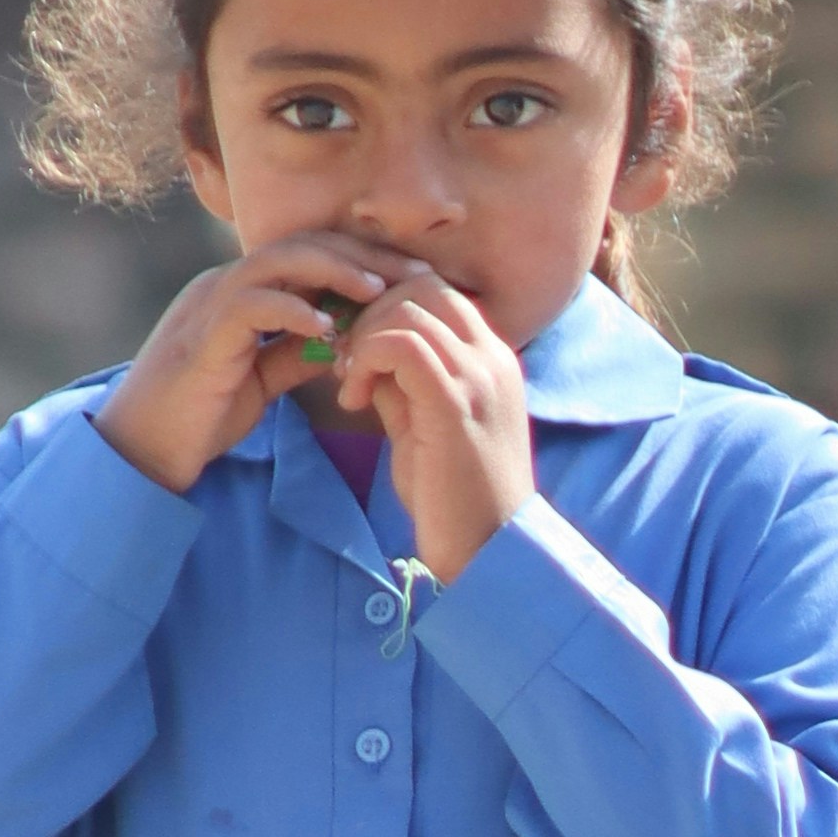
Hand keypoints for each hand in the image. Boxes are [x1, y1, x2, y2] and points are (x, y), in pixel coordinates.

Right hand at [97, 238, 407, 498]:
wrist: (143, 450)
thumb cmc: (201, 415)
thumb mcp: (263, 380)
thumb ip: (297, 354)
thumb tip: (343, 339)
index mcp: (240, 291)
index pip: (308, 253)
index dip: (362, 258)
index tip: (412, 277)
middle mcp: (223, 285)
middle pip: (300, 244)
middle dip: (361, 254)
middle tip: (413, 273)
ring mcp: (208, 305)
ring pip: (277, 262)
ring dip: (333, 270)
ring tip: (378, 289)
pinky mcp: (201, 337)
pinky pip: (250, 305)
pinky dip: (292, 310)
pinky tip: (327, 328)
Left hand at [320, 263, 543, 584]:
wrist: (490, 552)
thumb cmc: (457, 501)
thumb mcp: (425, 429)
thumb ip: (404, 386)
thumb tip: (366, 356)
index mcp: (493, 360)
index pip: (437, 291)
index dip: (385, 306)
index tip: (355, 348)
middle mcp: (493, 357)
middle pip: (421, 283)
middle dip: (368, 311)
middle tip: (344, 360)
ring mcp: (478, 375)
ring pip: (407, 306)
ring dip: (363, 337)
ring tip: (350, 384)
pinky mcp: (454, 401)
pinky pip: (400, 343)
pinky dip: (366, 359)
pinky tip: (354, 399)